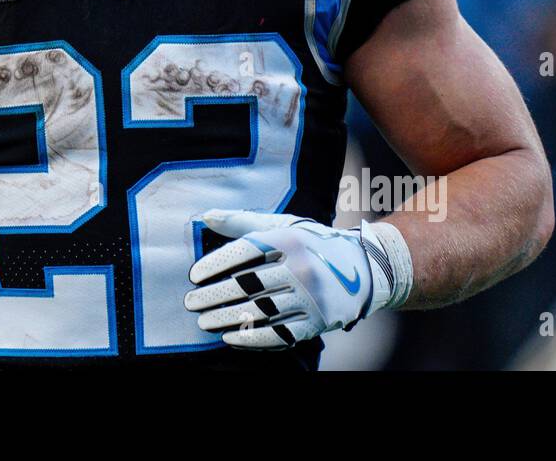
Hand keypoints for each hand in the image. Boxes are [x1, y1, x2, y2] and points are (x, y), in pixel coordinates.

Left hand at [184, 208, 385, 348]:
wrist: (364, 269)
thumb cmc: (312, 244)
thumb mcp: (283, 226)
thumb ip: (243, 222)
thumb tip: (205, 217)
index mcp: (290, 240)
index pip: (245, 251)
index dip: (215, 264)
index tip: (194, 275)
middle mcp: (302, 268)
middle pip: (248, 284)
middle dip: (214, 296)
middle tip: (191, 302)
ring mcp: (311, 298)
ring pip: (260, 312)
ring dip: (226, 319)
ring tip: (204, 322)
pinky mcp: (317, 322)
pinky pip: (279, 334)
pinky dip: (252, 338)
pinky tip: (230, 337)